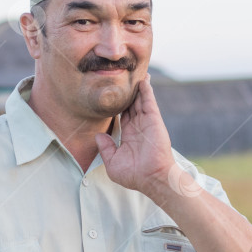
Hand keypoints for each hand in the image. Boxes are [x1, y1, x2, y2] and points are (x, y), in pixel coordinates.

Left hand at [95, 73, 174, 192]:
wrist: (152, 178)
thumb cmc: (134, 175)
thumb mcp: (113, 163)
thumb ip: (105, 148)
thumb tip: (98, 136)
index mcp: (129, 136)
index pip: (122, 115)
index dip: (116, 105)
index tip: (111, 95)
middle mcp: (138, 127)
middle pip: (131, 104)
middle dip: (127, 92)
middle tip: (122, 78)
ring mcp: (146, 122)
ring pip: (140, 100)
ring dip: (137, 87)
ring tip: (134, 73)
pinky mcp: (154, 120)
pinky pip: (149, 101)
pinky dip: (146, 90)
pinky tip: (143, 80)